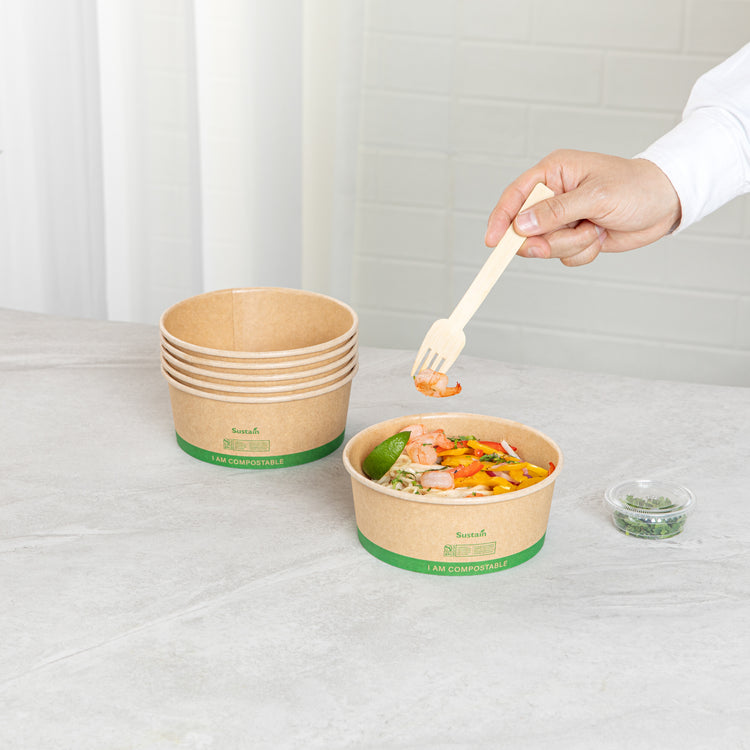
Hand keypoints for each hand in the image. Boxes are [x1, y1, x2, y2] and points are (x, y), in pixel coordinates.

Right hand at [484, 149, 681, 265]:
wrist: (665, 204)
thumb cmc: (635, 188)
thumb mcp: (595, 197)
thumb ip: (556, 211)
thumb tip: (522, 225)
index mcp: (553, 173)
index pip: (515, 197)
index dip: (501, 220)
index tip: (493, 242)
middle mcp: (553, 195)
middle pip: (525, 229)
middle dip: (545, 239)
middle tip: (560, 240)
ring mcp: (563, 219)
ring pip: (545, 246)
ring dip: (571, 245)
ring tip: (595, 229)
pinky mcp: (573, 237)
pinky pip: (563, 256)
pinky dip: (581, 252)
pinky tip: (599, 237)